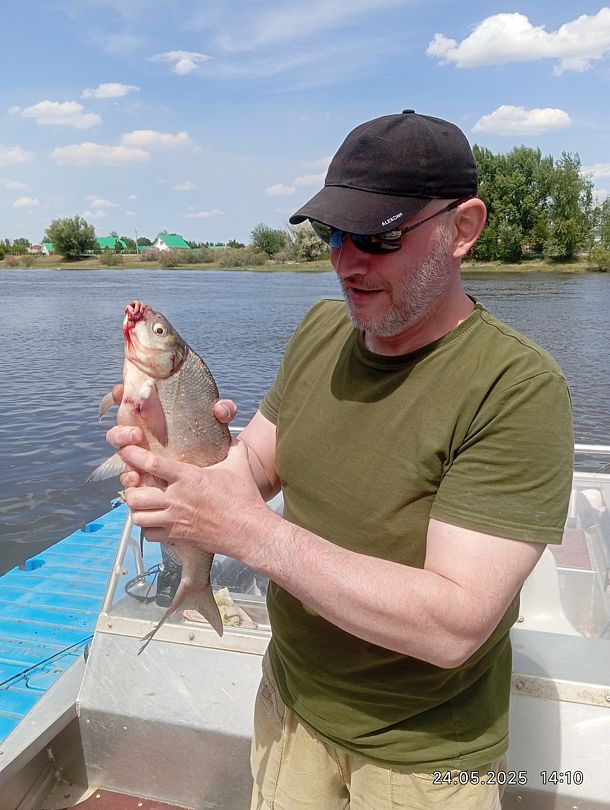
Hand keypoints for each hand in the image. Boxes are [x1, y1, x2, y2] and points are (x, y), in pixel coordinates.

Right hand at [105, 384, 237, 486]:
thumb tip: (221, 409)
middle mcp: (145, 439)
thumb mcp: (220, 422)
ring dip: (124, 454)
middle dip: (122, 431)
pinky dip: (129, 478)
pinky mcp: (147, 480)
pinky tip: (136, 477)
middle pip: (120, 432)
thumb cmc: (216, 441)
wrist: (223, 469)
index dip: (121, 396)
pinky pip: (130, 479)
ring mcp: (144, 460)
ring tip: (133, 454)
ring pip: (123, 455)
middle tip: (137, 433)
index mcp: (156, 419)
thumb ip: (223, 410)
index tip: (121, 390)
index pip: (132, 403)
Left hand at [120, 441, 270, 556]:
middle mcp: (177, 499)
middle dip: (132, 490)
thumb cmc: (245, 499)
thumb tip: (236, 439)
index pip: (152, 464)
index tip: (125, 451)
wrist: (249, 532)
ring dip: (137, 511)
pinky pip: (150, 535)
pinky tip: (156, 522)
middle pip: (136, 495)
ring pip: (138, 517)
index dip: (134, 456)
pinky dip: (148, 529)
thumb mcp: (239, 466)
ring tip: (144, 505)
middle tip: (137, 486)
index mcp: (189, 478)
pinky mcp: (178, 536)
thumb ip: (234, 449)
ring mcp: (175, 520)